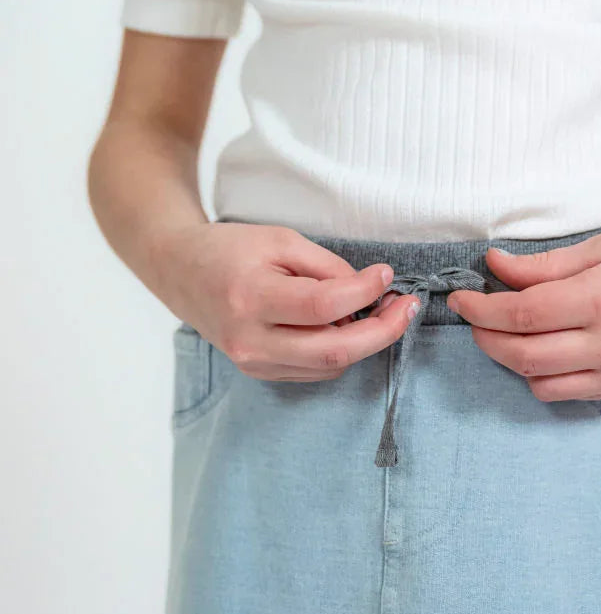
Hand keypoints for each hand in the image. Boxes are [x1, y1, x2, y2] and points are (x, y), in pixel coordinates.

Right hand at [158, 221, 417, 381]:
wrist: (180, 273)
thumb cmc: (231, 249)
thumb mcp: (280, 240)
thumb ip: (327, 267)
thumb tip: (371, 292)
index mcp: (251, 297)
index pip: (324, 305)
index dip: (365, 292)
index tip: (387, 276)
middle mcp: (251, 339)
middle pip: (335, 351)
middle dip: (382, 331)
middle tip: (407, 308)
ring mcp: (254, 363)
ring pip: (330, 366)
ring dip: (365, 341)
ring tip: (378, 311)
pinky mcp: (261, 373)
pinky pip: (315, 370)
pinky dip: (340, 350)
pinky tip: (344, 325)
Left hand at [445, 218, 600, 400]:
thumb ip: (544, 266)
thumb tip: (494, 267)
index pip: (523, 315)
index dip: (481, 309)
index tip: (461, 297)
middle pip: (524, 355)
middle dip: (487, 336)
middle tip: (474, 316)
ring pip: (541, 381)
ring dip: (511, 359)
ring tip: (505, 332)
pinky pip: (568, 393)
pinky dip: (543, 375)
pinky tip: (542, 348)